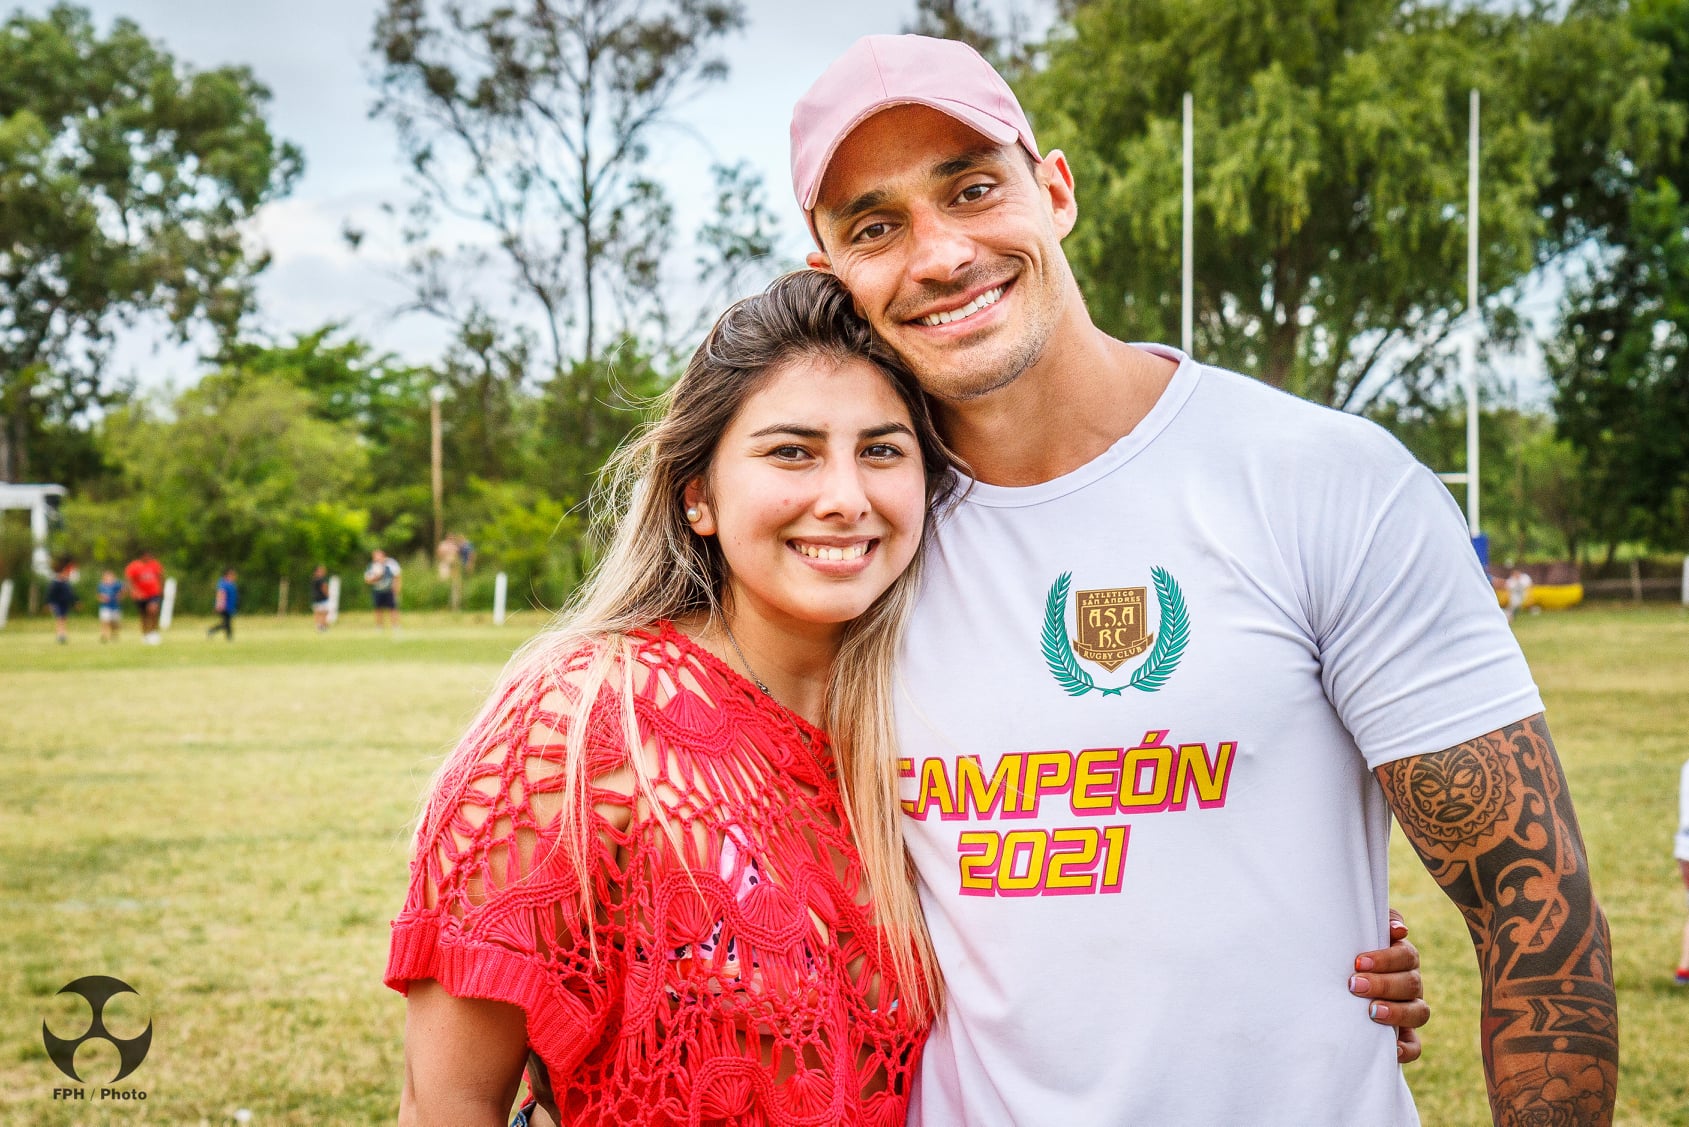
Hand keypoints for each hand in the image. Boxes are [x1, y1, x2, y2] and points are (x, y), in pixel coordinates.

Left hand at [1349, 908, 1427, 1063]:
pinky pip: (1415, 1047)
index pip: (1406, 956)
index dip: (1386, 959)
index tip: (1358, 963)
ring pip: (1419, 1012)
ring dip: (1396, 1012)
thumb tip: (1400, 930)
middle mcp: (1410, 984)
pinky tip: (1389, 1047)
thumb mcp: (1358, 933)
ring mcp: (1409, 1011)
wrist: (1334, 987)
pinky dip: (1405, 1049)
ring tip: (1371, 1011)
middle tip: (1354, 985)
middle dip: (1383, 984)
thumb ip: (1380, 922)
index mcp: (1402, 959)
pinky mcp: (1403, 1037)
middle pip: (1412, 983)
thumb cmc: (1347, 952)